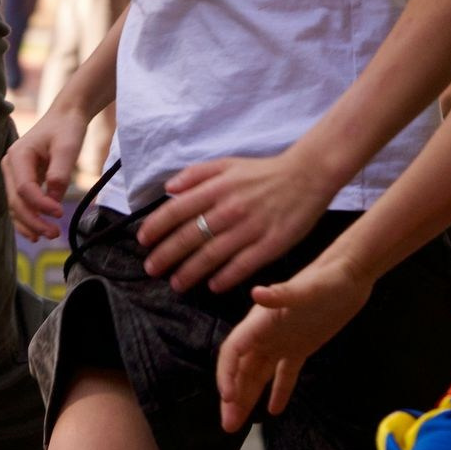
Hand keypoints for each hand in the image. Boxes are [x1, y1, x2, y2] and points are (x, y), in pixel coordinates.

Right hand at [3, 104, 86, 239]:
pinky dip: (27, 219)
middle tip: (54, 233)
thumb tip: (53, 200)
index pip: (25, 188)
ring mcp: (13, 174)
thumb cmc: (66, 129)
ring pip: (15, 206)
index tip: (59, 213)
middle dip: (33, 220)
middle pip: (16, 201)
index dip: (40, 205)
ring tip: (49, 235)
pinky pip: (20, 203)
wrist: (65, 117)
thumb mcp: (67, 148)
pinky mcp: (20, 180)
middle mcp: (10, 165)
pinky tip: (36, 233)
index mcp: (18, 155)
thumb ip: (60, 174)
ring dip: (29, 224)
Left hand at [136, 149, 337, 293]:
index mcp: (216, 188)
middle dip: (166, 255)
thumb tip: (168, 189)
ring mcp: (250, 228)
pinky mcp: (270, 244)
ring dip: (189, 272)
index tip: (143, 240)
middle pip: (189, 237)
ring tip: (176, 283)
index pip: (176, 211)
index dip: (156, 227)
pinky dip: (225, 277)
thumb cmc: (263, 172)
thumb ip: (195, 174)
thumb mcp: (227, 164)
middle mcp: (229, 209)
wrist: (307, 176)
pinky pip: (242, 265)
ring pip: (211, 255)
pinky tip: (212, 286)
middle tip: (152, 269)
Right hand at [216, 253, 372, 431]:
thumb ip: (281, 294)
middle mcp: (265, 334)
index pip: (234, 351)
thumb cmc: (326, 280)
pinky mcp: (300, 348)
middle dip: (233, 397)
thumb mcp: (305, 289)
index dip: (227, 374)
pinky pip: (284, 374)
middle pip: (242, 369)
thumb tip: (257, 293)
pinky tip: (274, 410)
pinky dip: (278, 391)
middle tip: (228, 425)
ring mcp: (282, 342)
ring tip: (239, 424)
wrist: (348, 276)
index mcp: (260, 321)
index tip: (228, 397)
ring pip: (258, 375)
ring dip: (248, 398)